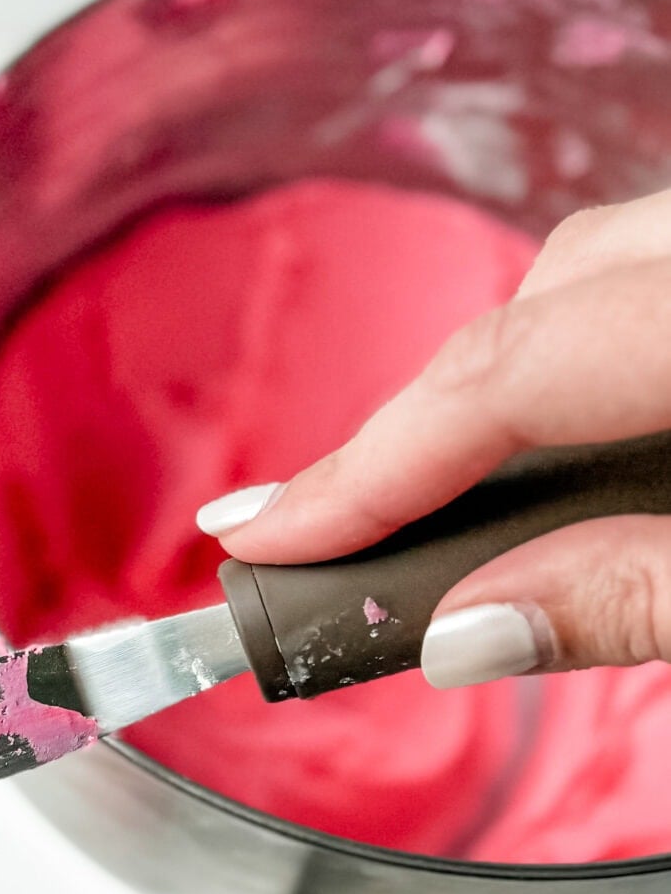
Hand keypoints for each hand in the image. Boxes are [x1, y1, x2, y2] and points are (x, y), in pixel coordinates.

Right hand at [196, 186, 670, 687]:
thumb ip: (632, 598)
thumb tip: (463, 632)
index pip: (499, 379)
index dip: (363, 470)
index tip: (262, 541)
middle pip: (530, 304)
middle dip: (418, 422)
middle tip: (326, 531)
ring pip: (599, 261)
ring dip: (512, 367)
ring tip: (450, 483)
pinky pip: (654, 264)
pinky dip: (592, 335)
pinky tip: (586, 415)